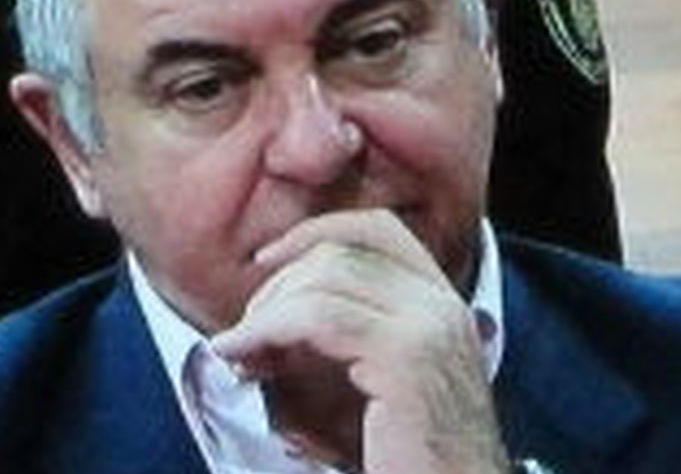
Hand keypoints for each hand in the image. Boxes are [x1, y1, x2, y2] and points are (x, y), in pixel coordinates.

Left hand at [210, 210, 508, 473]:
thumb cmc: (414, 462)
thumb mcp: (378, 388)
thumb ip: (343, 341)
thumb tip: (265, 319)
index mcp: (443, 306)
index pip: (378, 230)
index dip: (315, 232)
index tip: (267, 260)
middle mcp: (442, 305)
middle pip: (341, 252)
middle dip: (278, 285)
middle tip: (243, 332)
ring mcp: (428, 325)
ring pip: (325, 279)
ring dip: (266, 310)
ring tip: (237, 349)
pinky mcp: (406, 355)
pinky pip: (318, 318)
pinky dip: (267, 330)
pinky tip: (240, 354)